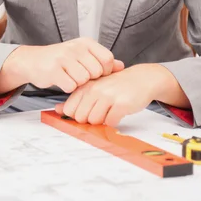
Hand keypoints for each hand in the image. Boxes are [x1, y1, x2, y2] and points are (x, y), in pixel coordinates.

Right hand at [0, 37, 123, 93]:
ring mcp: (64, 57)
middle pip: (97, 72)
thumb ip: (102, 60)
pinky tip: (62, 81)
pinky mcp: (54, 69)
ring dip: (78, 84)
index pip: (107, 59)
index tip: (96, 74)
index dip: (105, 71)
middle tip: (79, 76)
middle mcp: (76, 47)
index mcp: (85, 43)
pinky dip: (68, 88)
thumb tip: (121, 66)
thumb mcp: (82, 55)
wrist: (33, 60)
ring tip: (70, 77)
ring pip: (84, 80)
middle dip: (90, 79)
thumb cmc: (61, 59)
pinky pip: (71, 86)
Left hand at [55, 64, 170, 126]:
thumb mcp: (95, 87)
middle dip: (89, 120)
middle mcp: (95, 89)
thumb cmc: (117, 85)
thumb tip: (58, 110)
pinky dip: (114, 122)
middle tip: (101, 112)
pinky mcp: (121, 104)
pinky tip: (118, 112)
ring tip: (110, 111)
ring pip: (94, 121)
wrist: (142, 78)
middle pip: (81, 117)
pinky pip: (110, 122)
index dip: (78, 115)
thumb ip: (77, 99)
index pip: (70, 108)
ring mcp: (108, 96)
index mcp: (87, 85)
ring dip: (102, 121)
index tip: (87, 112)